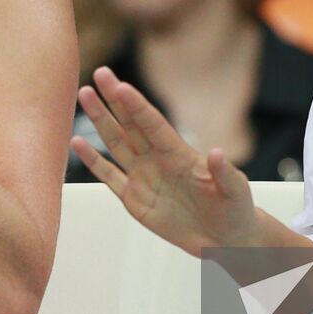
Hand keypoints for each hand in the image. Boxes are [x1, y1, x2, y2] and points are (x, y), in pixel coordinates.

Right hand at [71, 67, 257, 256]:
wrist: (225, 238)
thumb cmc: (235, 209)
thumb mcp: (235, 190)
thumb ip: (224, 172)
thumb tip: (216, 152)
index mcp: (180, 154)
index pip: (153, 124)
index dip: (136, 106)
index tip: (120, 86)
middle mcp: (158, 160)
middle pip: (131, 124)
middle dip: (113, 100)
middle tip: (99, 74)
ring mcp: (143, 177)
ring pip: (116, 143)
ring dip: (100, 120)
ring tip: (84, 95)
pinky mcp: (134, 199)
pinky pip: (109, 176)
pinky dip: (93, 160)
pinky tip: (77, 142)